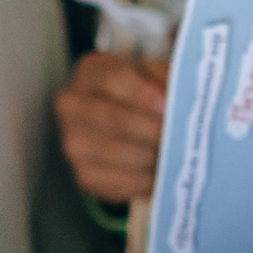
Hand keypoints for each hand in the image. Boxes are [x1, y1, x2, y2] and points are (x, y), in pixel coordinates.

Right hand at [54, 51, 167, 203]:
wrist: (135, 126)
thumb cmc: (150, 94)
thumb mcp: (158, 75)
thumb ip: (165, 79)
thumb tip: (175, 101)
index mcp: (91, 72)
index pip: (112, 78)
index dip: (140, 92)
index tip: (165, 105)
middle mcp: (71, 104)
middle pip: (113, 117)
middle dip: (151, 129)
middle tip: (181, 136)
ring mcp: (73, 141)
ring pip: (116, 151)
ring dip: (152, 155)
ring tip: (178, 154)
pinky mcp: (83, 174)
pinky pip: (117, 180)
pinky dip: (146, 179)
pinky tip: (164, 172)